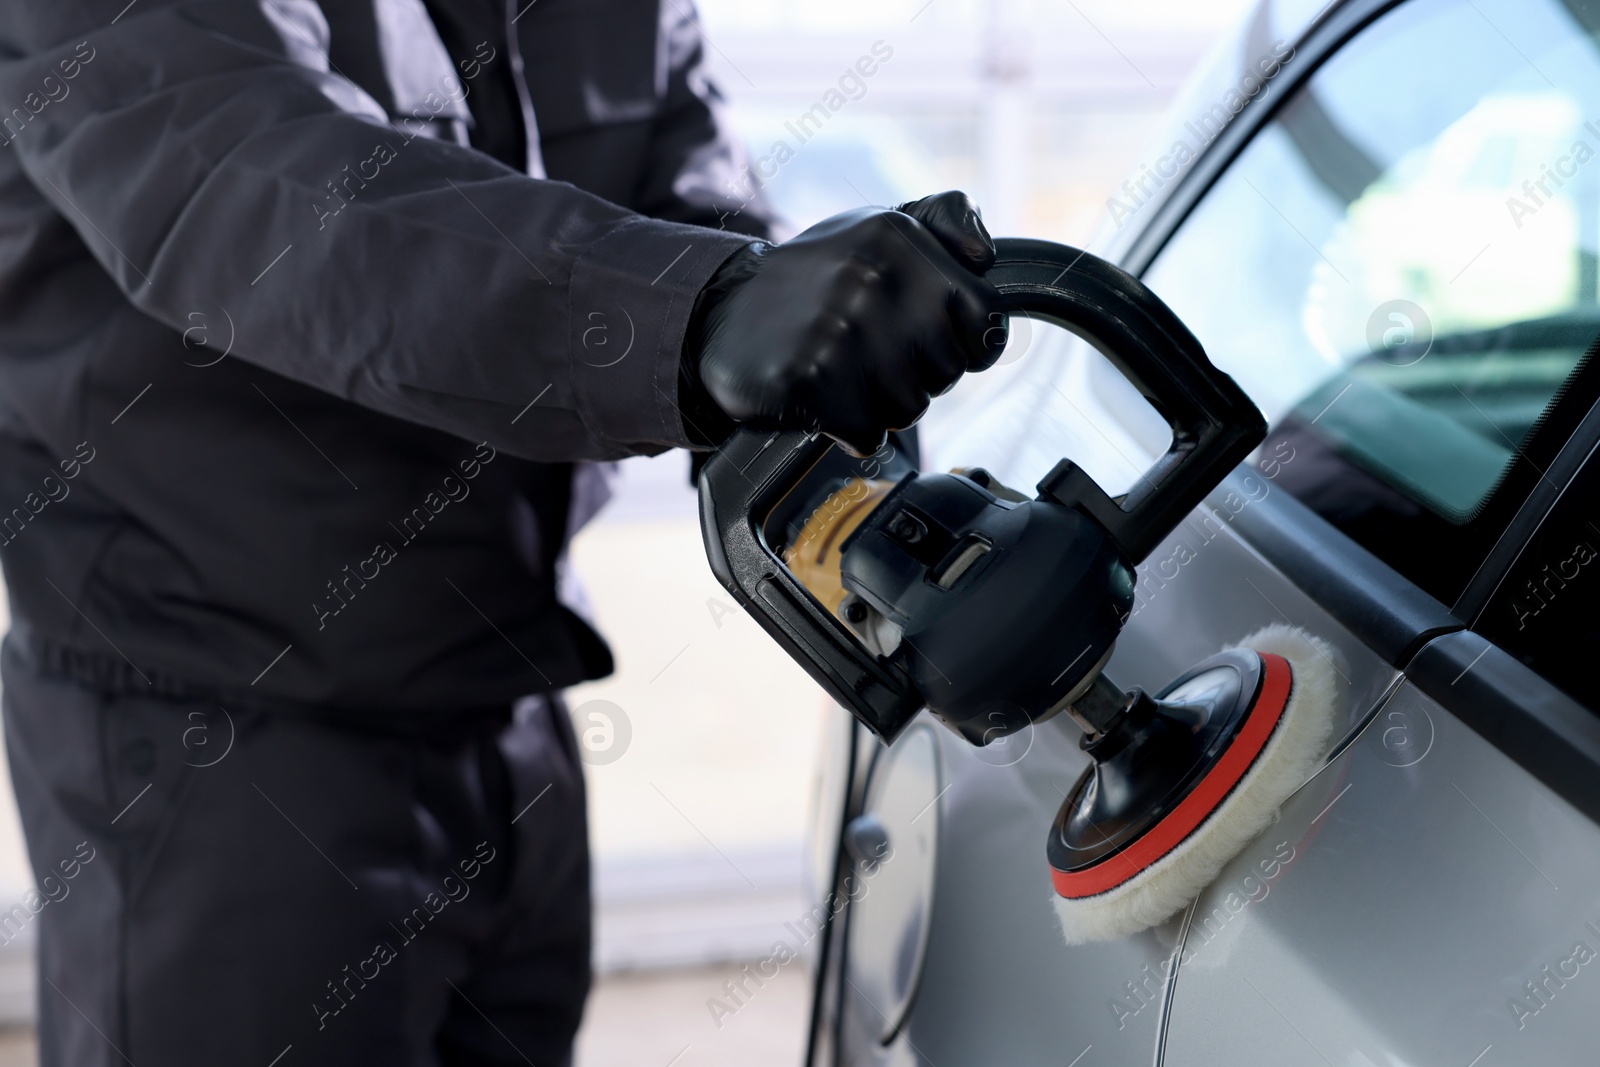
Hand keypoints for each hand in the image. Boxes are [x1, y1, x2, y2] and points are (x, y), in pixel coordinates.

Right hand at [684, 190, 1006, 455]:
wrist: (721, 317)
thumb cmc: (813, 281)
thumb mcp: (876, 230)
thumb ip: (944, 220)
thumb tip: (985, 255)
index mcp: (895, 237)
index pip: (984, 318)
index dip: (962, 342)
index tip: (925, 338)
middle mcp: (869, 277)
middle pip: (947, 371)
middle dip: (916, 374)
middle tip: (870, 354)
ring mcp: (837, 330)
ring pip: (910, 407)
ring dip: (882, 404)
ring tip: (845, 373)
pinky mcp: (807, 379)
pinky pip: (869, 434)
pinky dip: (850, 428)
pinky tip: (825, 397)